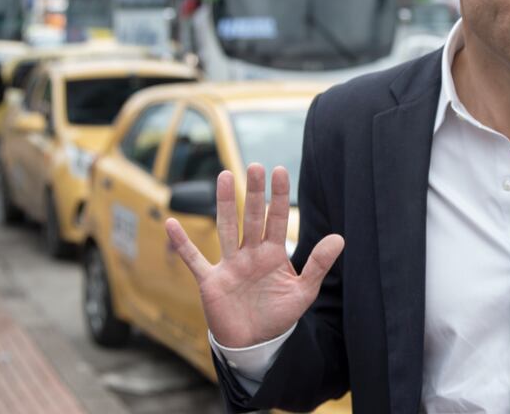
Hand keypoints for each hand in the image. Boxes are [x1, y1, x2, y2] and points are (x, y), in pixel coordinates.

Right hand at [165, 164, 344, 348]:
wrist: (254, 344)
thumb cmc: (278, 316)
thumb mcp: (303, 292)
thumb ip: (318, 264)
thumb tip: (339, 237)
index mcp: (273, 254)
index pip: (277, 219)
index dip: (278, 196)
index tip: (280, 170)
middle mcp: (250, 254)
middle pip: (252, 217)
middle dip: (254, 193)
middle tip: (255, 166)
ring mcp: (230, 265)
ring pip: (226, 228)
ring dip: (225, 204)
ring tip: (224, 176)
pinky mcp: (211, 281)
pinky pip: (194, 259)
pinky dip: (182, 244)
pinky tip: (171, 224)